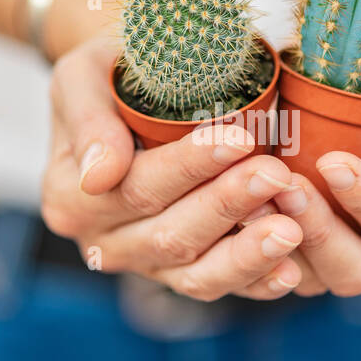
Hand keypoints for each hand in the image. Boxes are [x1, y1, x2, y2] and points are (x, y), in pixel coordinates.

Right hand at [40, 37, 304, 300]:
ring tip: (291, 229)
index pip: (136, 186)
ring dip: (247, 254)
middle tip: (277, 175)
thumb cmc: (112, 73)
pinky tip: (290, 271)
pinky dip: (256, 282)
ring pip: (196, 274)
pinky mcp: (180, 274)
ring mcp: (144, 263)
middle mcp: (102, 241)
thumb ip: (87, 121)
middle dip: (228, 204)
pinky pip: (217, 286)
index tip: (238, 140)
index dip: (189, 167)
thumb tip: (100, 176)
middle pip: (171, 233)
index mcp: (70, 196)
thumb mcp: (82, 75)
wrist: (132, 90)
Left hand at [268, 2, 360, 296]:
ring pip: (319, 279)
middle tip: (286, 186)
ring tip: (253, 203)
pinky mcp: (310, 246)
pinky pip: (284, 266)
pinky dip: (260, 245)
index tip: (332, 162)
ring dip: (285, 245)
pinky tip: (237, 214)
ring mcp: (353, 249)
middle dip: (321, 231)